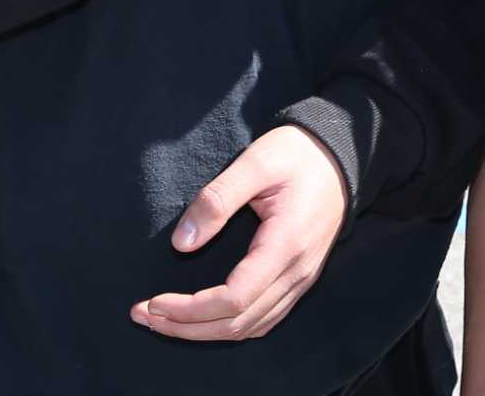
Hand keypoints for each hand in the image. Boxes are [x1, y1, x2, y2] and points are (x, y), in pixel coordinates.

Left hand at [132, 125, 348, 341]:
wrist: (341, 153)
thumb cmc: (298, 154)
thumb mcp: (256, 162)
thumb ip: (217, 200)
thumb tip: (181, 244)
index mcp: (285, 245)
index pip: (233, 300)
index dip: (189, 309)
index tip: (152, 301)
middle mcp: (297, 272)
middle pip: (237, 324)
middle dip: (185, 327)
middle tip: (143, 315)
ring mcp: (301, 279)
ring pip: (250, 328)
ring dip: (204, 331)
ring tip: (164, 320)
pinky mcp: (300, 277)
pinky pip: (264, 318)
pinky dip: (230, 326)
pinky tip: (205, 318)